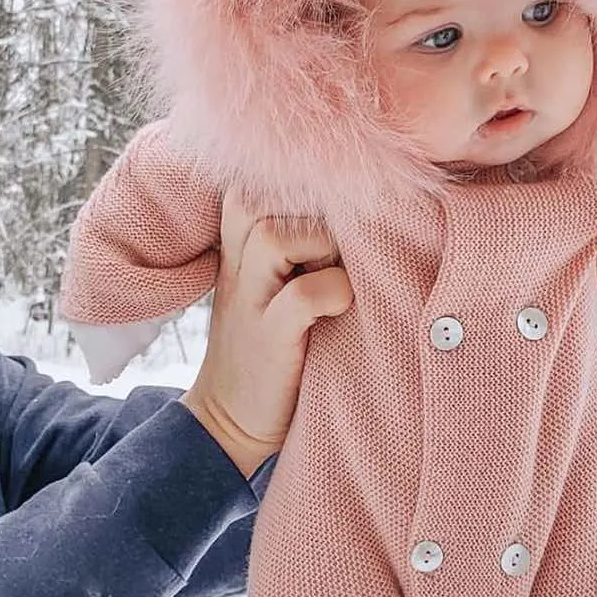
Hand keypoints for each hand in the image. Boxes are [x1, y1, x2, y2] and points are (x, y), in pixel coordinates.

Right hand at [181, 190, 352, 475]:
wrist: (232, 421)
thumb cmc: (274, 346)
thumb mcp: (275, 284)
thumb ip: (300, 243)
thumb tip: (364, 200)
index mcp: (241, 244)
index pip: (258, 177)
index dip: (304, 174)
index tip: (344, 186)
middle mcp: (238, 263)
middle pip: (259, 192)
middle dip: (313, 203)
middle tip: (345, 234)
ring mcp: (250, 299)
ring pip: (274, 233)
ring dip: (321, 243)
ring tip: (342, 269)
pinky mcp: (268, 337)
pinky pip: (302, 294)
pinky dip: (331, 292)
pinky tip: (344, 305)